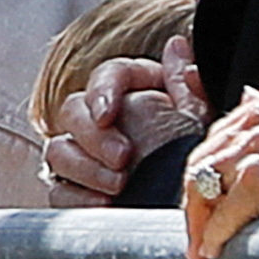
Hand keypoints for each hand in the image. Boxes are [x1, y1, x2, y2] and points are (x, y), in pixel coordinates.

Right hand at [43, 38, 208, 203]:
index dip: (102, 90)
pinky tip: (104, 204)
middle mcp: (100, 120)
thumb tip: (177, 46)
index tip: (108, 113)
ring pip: (58, 150)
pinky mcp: (74, 190)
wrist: (199, 212)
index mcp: (134, 95)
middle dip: (93, 135)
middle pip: (73, 111)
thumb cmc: (197, 164)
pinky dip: (78, 198)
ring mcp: (82, 156)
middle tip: (123, 158)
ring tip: (119, 185)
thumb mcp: (200, 125)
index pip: (107, 75)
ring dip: (85, 167)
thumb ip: (187, 86)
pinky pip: (60, 190)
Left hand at [186, 76, 258, 258]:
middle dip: (198, 197)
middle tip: (196, 232)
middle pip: (210, 153)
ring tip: (202, 246)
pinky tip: (214, 251)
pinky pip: (226, 206)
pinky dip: (214, 231)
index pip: (228, 133)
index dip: (214, 172)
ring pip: (207, 178)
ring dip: (200, 217)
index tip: (207, 202)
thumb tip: (249, 95)